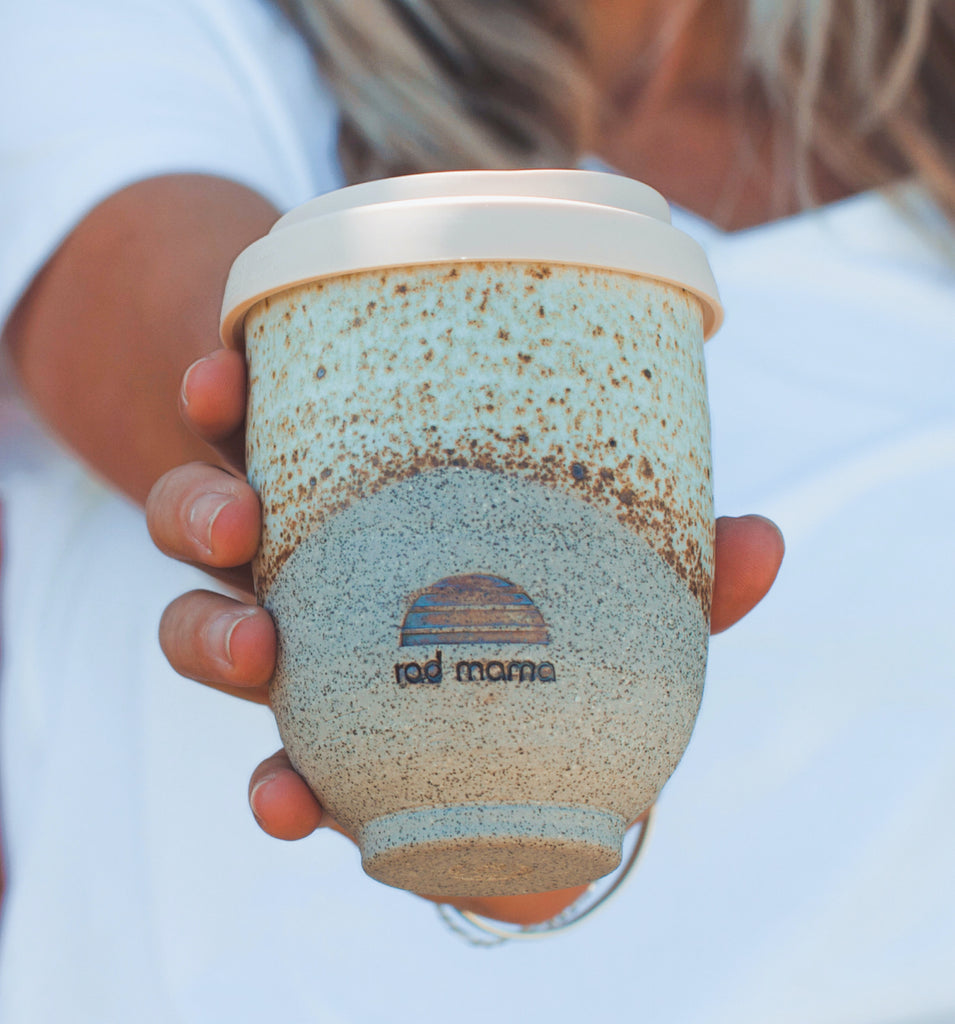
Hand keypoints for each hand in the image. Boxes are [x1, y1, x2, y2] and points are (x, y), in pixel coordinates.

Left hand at [147, 347, 784, 917]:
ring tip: (244, 519)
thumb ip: (678, 584)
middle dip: (223, 662)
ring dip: (201, 536)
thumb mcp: (617, 577)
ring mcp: (282, 525)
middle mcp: (307, 609)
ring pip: (198, 546)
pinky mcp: (275, 431)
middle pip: (227, 651)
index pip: (316, 760)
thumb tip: (765, 546)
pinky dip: (211, 410)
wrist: (486, 447)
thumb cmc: (548, 545)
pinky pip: (212, 426)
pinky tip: (224, 378)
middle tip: (260, 654)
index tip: (286, 804)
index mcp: (372, 676)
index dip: (286, 794)